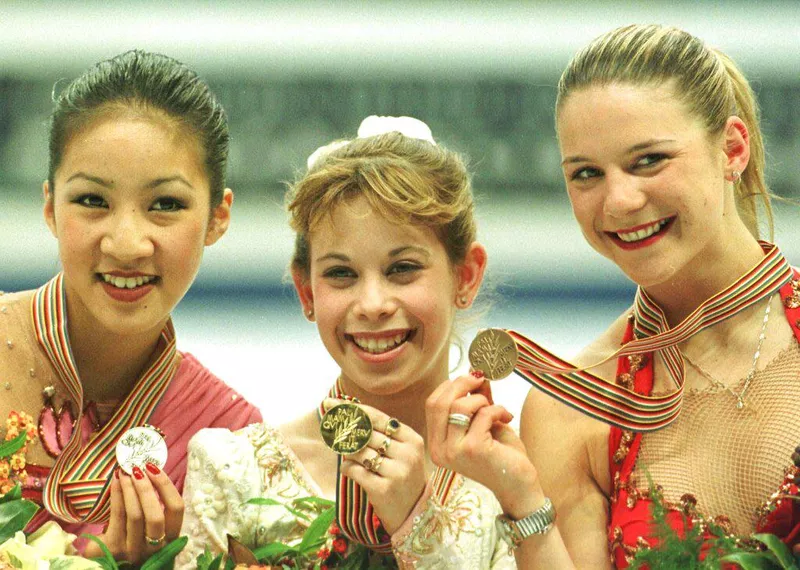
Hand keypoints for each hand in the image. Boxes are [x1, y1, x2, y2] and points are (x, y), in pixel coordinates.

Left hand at [84, 463, 183, 562]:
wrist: (107, 563)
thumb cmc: (133, 537)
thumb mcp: (150, 526)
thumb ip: (155, 505)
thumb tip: (149, 470)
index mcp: (170, 538)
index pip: (177, 509)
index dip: (166, 486)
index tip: (154, 468)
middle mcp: (156, 547)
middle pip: (156, 515)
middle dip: (146, 488)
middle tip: (137, 468)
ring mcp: (134, 550)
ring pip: (135, 515)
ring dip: (130, 488)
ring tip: (124, 472)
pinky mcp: (114, 550)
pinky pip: (117, 516)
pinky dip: (117, 495)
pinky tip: (115, 481)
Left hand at [325, 399, 426, 534]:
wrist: (414, 513)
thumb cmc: (404, 477)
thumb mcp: (403, 452)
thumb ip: (382, 435)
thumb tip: (349, 413)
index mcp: (412, 439)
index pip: (378, 418)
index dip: (353, 409)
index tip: (331, 403)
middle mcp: (406, 454)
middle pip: (366, 433)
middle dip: (345, 430)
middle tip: (331, 427)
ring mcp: (396, 472)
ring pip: (359, 451)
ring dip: (346, 450)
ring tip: (346, 452)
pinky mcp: (383, 489)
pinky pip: (355, 470)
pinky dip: (347, 467)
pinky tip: (349, 469)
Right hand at [426, 373, 541, 516]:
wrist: (519, 485)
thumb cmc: (501, 454)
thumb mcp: (483, 421)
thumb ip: (476, 399)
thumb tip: (474, 370)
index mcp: (437, 443)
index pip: (432, 404)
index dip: (450, 386)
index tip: (470, 378)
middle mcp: (440, 450)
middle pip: (440, 402)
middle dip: (462, 384)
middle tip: (482, 379)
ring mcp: (454, 451)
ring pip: (459, 406)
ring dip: (482, 400)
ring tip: (496, 409)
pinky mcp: (472, 449)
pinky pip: (482, 414)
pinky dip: (497, 410)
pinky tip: (507, 418)